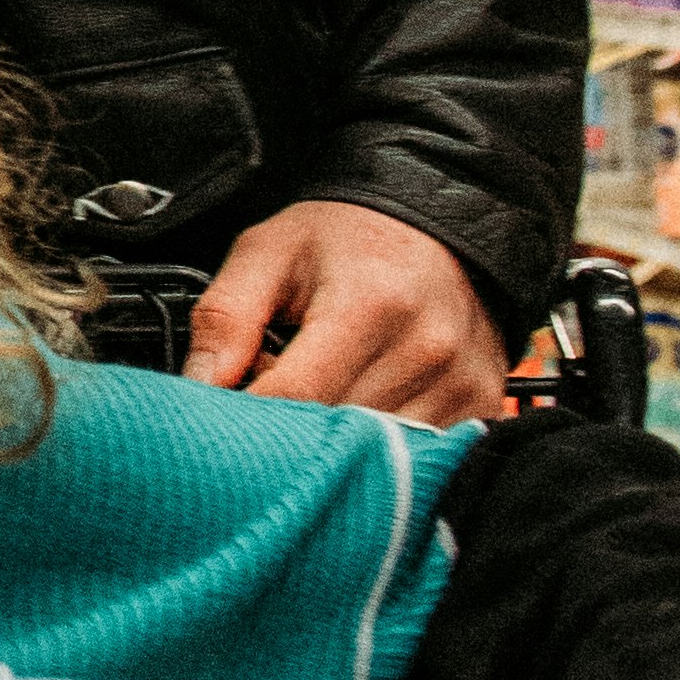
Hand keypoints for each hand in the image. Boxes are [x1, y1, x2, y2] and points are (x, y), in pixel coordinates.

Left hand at [180, 196, 512, 424]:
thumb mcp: (268, 252)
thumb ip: (225, 316)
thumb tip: (198, 387)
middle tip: (267, 405)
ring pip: (377, 455)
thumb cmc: (348, 237)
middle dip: (288, 432)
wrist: (441, 223)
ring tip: (320, 397)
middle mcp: (425, 349)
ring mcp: (460, 382)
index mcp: (368, 306)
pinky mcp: (480, 405)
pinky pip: (421, 456)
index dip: (249, 417)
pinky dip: (382, 449)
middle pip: (337, 434)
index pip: (295, 397)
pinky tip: (361, 409)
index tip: (223, 418)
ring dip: (336, 443)